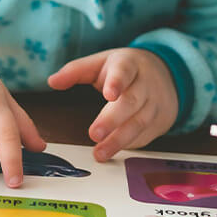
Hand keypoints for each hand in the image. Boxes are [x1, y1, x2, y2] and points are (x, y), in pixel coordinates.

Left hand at [47, 47, 177, 160]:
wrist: (165, 76)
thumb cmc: (124, 70)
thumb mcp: (102, 63)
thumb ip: (76, 71)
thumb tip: (52, 81)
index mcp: (128, 64)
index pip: (124, 71)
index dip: (117, 82)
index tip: (109, 94)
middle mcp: (145, 84)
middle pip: (131, 102)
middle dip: (113, 119)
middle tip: (94, 134)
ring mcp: (154, 103)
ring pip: (139, 123)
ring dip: (119, 140)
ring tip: (99, 153)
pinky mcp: (158, 122)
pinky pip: (144, 135)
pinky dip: (129, 145)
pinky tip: (113, 152)